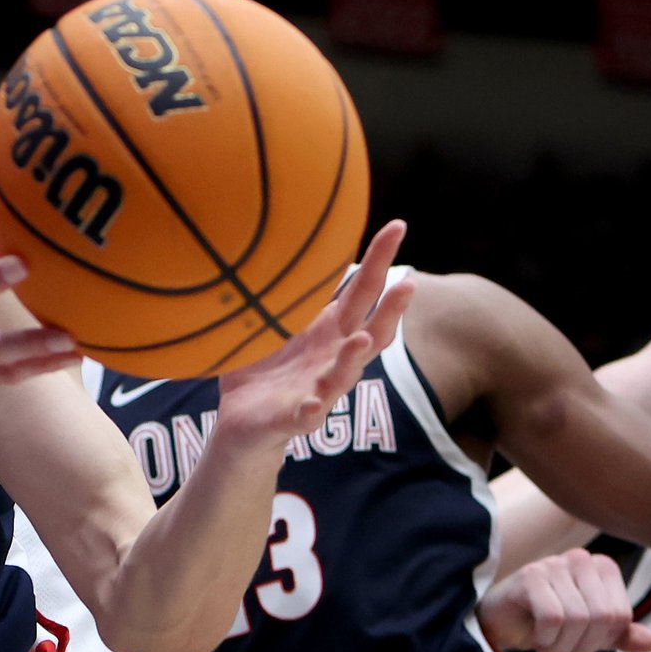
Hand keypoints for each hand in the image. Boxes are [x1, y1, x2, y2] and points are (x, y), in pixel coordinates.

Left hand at [215, 221, 413, 442]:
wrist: (241, 425)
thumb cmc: (263, 369)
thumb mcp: (273, 321)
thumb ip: (284, 289)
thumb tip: (278, 235)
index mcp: (329, 330)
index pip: (363, 290)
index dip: (381, 259)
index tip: (399, 226)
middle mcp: (333, 359)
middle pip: (371, 332)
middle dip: (391, 310)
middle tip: (408, 285)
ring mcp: (317, 390)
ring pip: (344, 374)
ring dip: (354, 356)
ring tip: (361, 338)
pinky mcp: (293, 419)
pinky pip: (306, 415)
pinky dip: (311, 409)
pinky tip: (313, 404)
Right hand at [479, 551, 650, 651]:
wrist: (501, 623)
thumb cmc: (546, 624)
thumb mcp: (590, 633)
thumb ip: (620, 635)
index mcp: (602, 567)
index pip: (621, 615)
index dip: (602, 641)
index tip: (581, 647)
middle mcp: (581, 559)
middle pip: (602, 616)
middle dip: (583, 646)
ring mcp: (554, 564)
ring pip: (577, 619)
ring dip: (561, 646)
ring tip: (548, 646)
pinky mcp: (530, 575)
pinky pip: (552, 618)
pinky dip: (545, 639)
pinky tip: (535, 638)